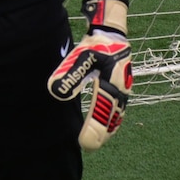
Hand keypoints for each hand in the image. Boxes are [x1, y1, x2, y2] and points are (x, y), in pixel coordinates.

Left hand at [46, 0, 132, 151]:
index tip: (84, 143)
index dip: (94, 129)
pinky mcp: (121, 87)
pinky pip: (118, 109)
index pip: (102, 111)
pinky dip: (111, 120)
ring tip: (95, 142)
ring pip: (117, 115)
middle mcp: (120, 88)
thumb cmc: (96, 43)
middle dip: (101, 134)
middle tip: (88, 148)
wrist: (111, 32)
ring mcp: (123, 88)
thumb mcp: (81, 55)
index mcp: (111, 82)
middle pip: (112, 117)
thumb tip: (56, 92)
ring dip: (107, 129)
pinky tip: (105, 127)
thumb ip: (70, 73)